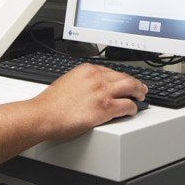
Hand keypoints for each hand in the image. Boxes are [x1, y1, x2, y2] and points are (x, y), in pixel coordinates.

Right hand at [30, 64, 146, 139]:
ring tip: (141, 97)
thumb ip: (81, 82)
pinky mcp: (105, 108)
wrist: (43, 115)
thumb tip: (89, 89)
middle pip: (124, 77)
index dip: (120, 78)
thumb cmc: (50, 104)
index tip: (124, 81)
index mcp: (87, 69)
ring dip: (138, 92)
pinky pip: (127, 105)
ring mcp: (102, 92)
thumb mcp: (67, 81)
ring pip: (130, 88)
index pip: (111, 71)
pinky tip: (133, 110)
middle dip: (135, 83)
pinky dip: (133, 108)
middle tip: (140, 88)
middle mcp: (96, 77)